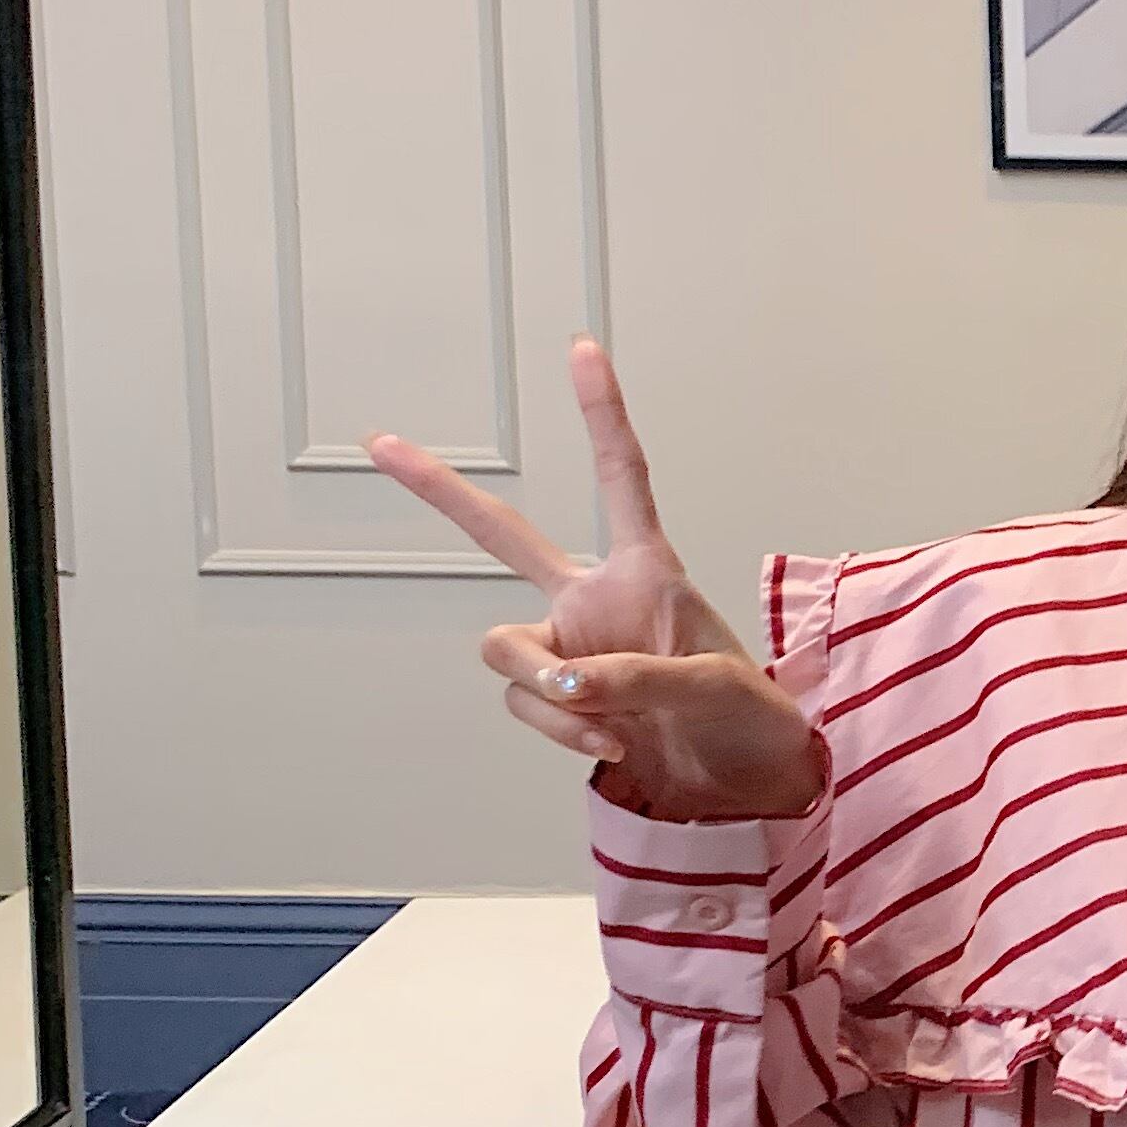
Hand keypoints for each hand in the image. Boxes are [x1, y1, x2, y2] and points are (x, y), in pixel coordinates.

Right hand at [366, 341, 825, 820]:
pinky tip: (615, 744)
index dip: (600, 413)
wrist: (742, 779)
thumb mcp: (709, 685)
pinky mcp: (556, 700)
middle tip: (381, 444)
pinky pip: (526, 706)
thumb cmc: (745, 715)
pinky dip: (561, 731)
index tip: (582, 347)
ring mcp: (569, 649)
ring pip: (506, 653)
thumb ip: (634, 677)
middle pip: (503, 534)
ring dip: (548, 694)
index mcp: (646, 569)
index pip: (620, 477)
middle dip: (441, 490)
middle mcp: (594, 599)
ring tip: (613, 721)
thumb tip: (563, 683)